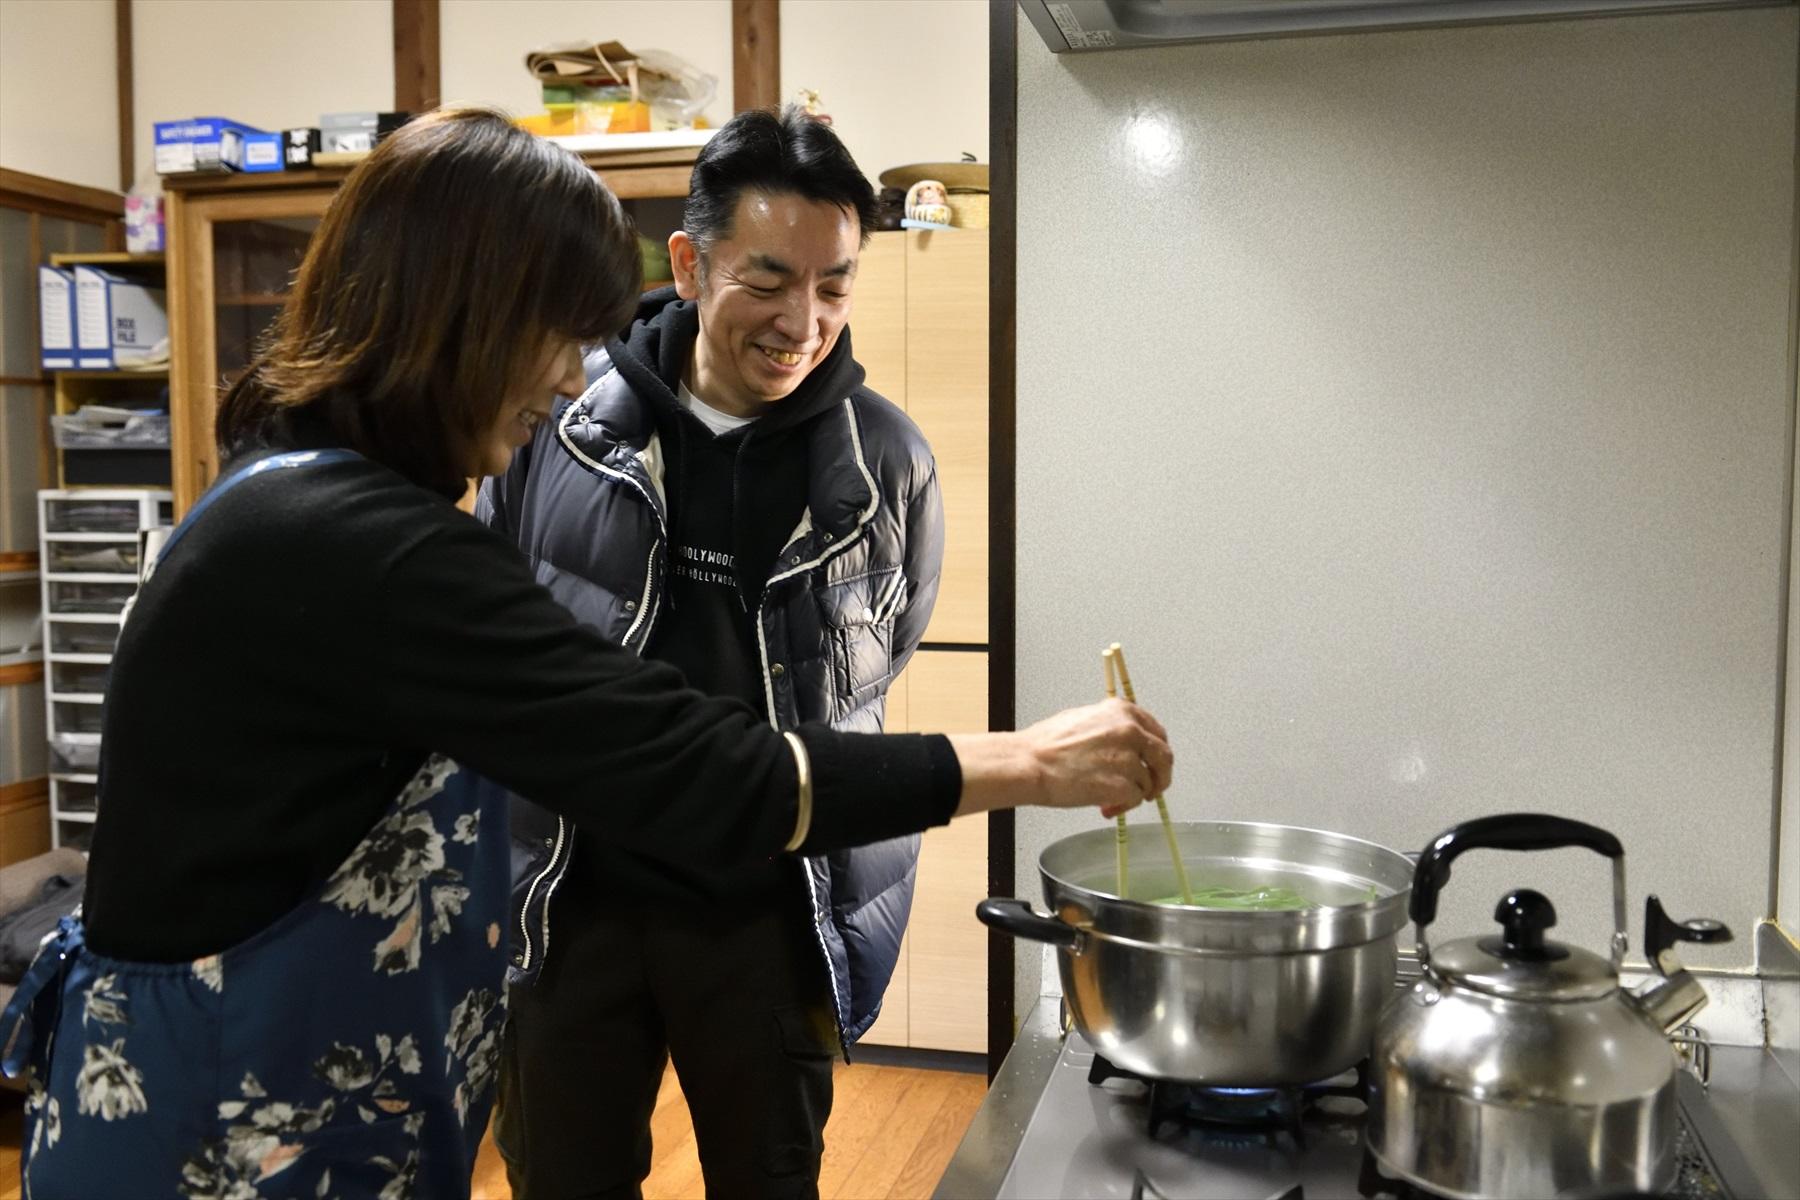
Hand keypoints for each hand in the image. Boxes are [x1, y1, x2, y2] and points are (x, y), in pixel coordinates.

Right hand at [1020, 698, 1172, 815]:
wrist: (1030, 764)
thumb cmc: (1047, 744)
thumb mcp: (1084, 718)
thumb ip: (1111, 727)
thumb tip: (1125, 744)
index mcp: (1122, 712)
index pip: (1157, 732)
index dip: (1156, 751)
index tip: (1153, 762)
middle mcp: (1130, 732)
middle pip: (1163, 758)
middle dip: (1159, 776)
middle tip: (1151, 789)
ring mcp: (1128, 759)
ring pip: (1147, 783)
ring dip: (1133, 794)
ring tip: (1110, 800)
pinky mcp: (1121, 785)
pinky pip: (1134, 799)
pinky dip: (1123, 806)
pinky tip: (1105, 807)